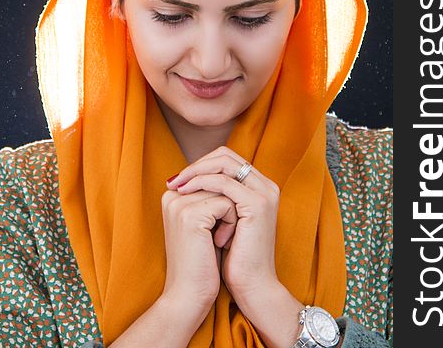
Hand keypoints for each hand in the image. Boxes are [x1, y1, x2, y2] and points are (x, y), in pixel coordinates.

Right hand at [161, 186, 237, 315]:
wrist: (188, 296)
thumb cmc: (202, 261)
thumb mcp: (205, 222)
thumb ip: (210, 196)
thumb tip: (232, 172)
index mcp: (173, 194)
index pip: (213, 179)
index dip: (223, 203)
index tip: (214, 230)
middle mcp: (172, 194)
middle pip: (219, 182)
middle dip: (228, 207)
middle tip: (219, 235)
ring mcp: (179, 203)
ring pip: (225, 191)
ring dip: (232, 215)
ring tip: (218, 239)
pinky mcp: (190, 214)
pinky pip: (227, 203)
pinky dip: (232, 223)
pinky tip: (219, 242)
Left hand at [166, 146, 280, 305]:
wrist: (251, 285)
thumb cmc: (234, 256)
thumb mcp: (223, 219)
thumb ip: (215, 197)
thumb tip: (187, 178)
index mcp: (260, 187)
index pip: (228, 158)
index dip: (202, 164)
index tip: (180, 177)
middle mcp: (266, 185)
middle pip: (227, 156)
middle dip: (198, 164)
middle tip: (176, 178)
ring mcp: (264, 193)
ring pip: (224, 164)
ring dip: (196, 172)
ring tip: (177, 185)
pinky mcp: (257, 204)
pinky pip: (224, 182)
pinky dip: (201, 183)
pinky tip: (185, 192)